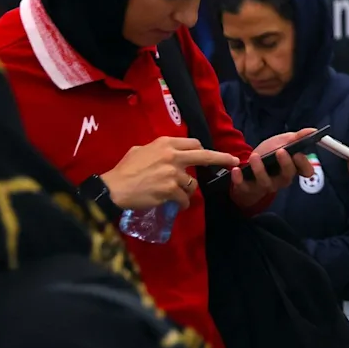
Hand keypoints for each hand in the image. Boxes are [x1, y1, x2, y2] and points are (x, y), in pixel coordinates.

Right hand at [101, 136, 239, 210]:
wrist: (114, 188)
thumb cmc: (124, 169)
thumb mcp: (140, 150)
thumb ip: (159, 150)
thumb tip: (169, 153)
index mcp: (165, 144)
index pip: (193, 143)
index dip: (202, 150)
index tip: (209, 154)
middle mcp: (172, 155)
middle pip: (204, 155)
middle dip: (222, 158)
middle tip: (234, 161)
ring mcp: (173, 173)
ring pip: (192, 183)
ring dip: (187, 190)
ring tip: (175, 194)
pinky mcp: (171, 189)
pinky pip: (184, 198)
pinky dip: (181, 203)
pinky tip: (174, 204)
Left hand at [229, 128, 317, 209]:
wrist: (249, 168)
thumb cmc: (270, 155)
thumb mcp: (283, 142)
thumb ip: (297, 137)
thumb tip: (312, 130)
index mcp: (293, 168)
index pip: (306, 171)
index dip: (304, 164)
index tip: (298, 154)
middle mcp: (282, 179)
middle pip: (287, 176)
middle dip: (285, 164)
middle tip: (280, 151)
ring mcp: (266, 185)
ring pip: (266, 182)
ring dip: (260, 169)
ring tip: (255, 156)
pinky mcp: (249, 189)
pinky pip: (245, 187)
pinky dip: (240, 179)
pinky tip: (236, 169)